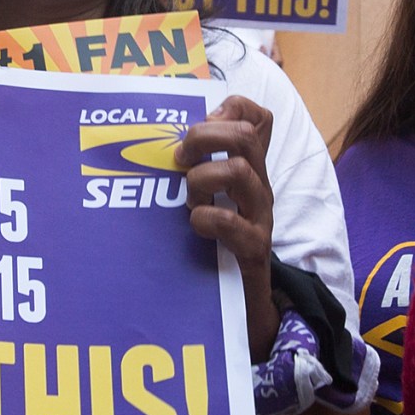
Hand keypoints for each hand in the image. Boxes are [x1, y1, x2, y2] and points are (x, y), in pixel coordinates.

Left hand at [180, 95, 280, 356]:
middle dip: (204, 138)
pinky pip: (233, 223)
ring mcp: (259, 216)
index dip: (232, 106)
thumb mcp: (202, 199)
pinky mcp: (255, 249)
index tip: (202, 121)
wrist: (241, 307)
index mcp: (246, 168)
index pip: (257, 116)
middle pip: (245, 134)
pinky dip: (207, 218)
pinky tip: (194, 225)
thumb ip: (190, 169)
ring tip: (187, 200)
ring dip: (202, 180)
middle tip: (180, 161)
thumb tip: (154, 141)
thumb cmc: (211, 248)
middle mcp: (258, 186)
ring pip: (240, 171)